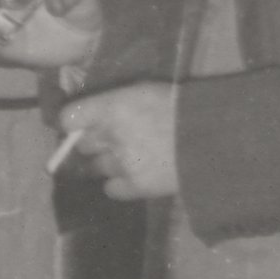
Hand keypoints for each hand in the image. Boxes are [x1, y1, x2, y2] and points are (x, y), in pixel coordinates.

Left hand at [56, 82, 177, 199]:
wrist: (211, 140)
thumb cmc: (179, 107)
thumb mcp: (144, 90)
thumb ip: (114, 100)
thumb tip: (91, 112)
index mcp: (113, 106)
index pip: (68, 118)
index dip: (70, 121)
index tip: (75, 123)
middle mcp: (110, 136)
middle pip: (82, 144)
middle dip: (93, 141)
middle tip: (111, 137)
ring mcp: (120, 165)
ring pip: (95, 167)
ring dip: (106, 162)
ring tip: (129, 156)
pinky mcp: (133, 187)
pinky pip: (110, 188)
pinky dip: (118, 182)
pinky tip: (133, 173)